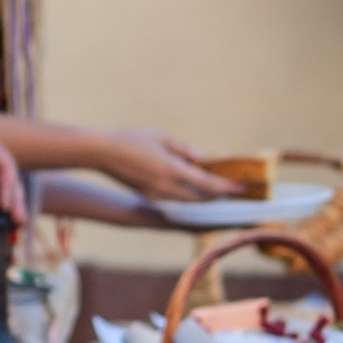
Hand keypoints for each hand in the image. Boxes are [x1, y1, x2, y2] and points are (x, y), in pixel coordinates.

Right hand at [101, 129, 238, 202]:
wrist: (102, 153)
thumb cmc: (133, 140)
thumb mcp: (164, 139)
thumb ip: (187, 152)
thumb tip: (207, 161)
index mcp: (172, 170)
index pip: (208, 185)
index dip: (226, 187)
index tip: (240, 188)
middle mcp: (166, 187)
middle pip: (201, 199)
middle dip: (218, 196)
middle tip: (231, 191)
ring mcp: (157, 196)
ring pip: (189, 203)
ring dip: (204, 199)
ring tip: (217, 192)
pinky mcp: (150, 198)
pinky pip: (176, 201)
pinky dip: (188, 198)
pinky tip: (195, 191)